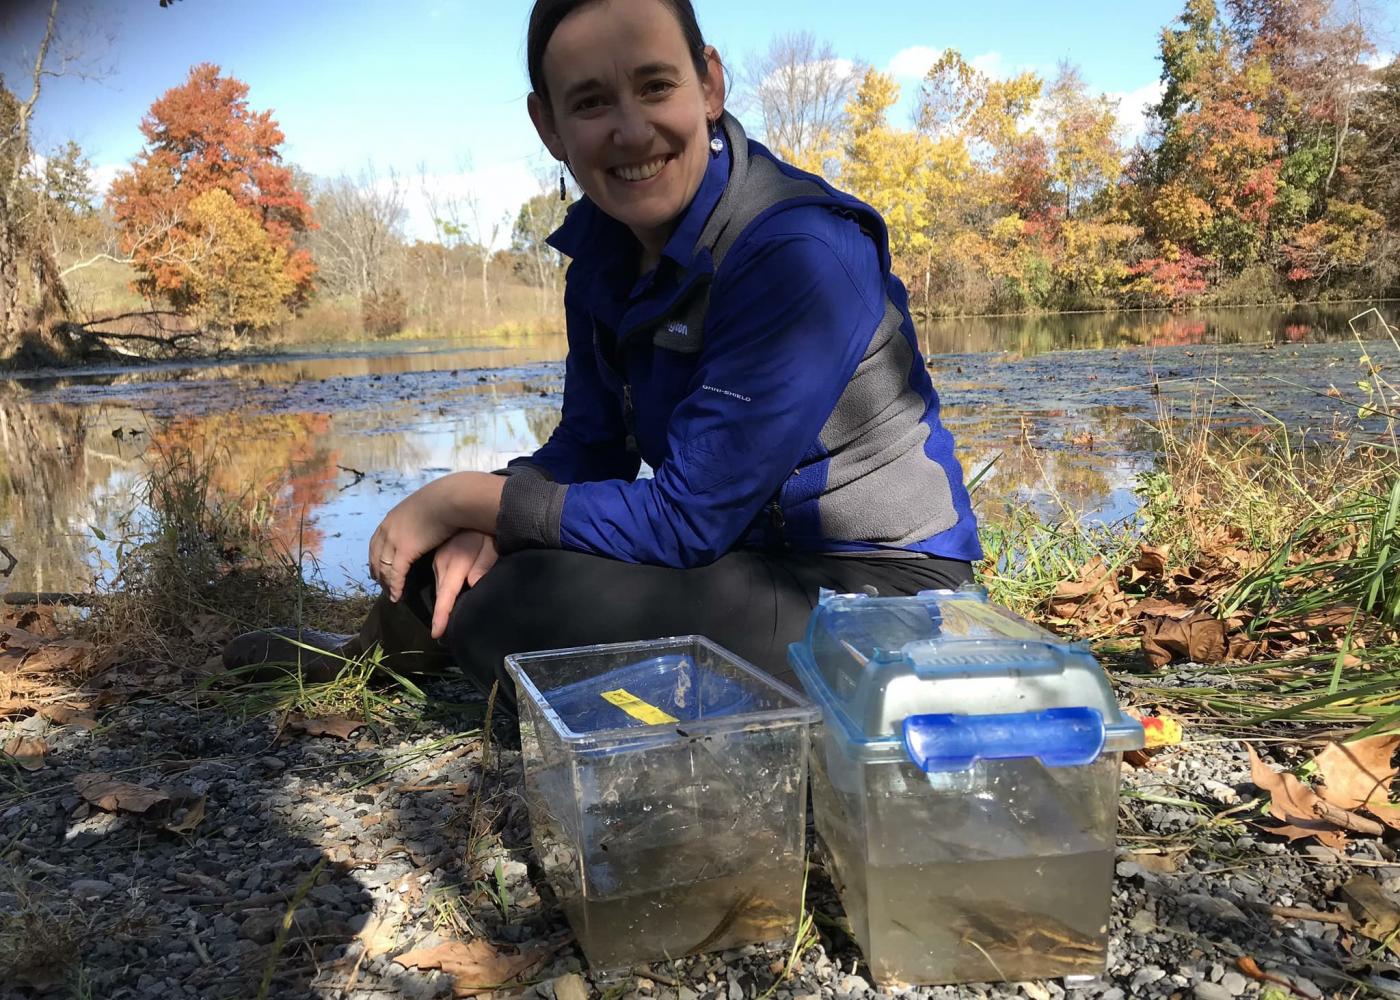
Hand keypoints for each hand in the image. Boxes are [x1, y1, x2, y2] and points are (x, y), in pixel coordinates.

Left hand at [369, 487, 456, 601]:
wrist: (448, 500)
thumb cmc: (443, 500)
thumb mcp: (423, 507)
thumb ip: (418, 516)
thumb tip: (425, 519)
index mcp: (391, 518)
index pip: (376, 542)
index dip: (376, 557)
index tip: (377, 568)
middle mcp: (388, 530)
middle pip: (376, 557)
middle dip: (378, 572)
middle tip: (381, 585)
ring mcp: (394, 541)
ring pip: (384, 568)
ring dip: (386, 583)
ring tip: (391, 595)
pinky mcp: (405, 551)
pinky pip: (396, 574)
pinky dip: (395, 587)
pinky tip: (397, 597)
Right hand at [430, 530, 497, 638]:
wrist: (471, 509)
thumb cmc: (486, 532)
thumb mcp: (491, 547)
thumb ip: (483, 565)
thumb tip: (473, 585)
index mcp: (455, 563)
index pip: (446, 594)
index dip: (441, 615)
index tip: (436, 633)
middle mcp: (441, 563)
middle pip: (439, 594)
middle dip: (439, 613)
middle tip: (441, 634)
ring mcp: (436, 560)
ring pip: (435, 586)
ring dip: (439, 602)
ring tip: (440, 622)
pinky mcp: (436, 557)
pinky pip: (435, 578)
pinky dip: (438, 590)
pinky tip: (443, 598)